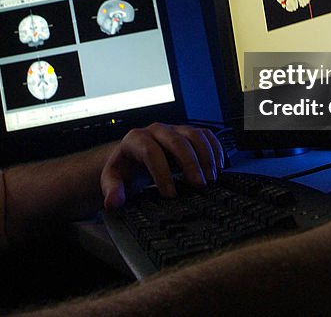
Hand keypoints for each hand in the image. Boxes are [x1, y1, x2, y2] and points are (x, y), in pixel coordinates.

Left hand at [100, 123, 224, 209]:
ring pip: (194, 135)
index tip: (170, 194)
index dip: (162, 173)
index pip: (151, 152)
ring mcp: (174, 130)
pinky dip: (215, 149)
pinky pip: (205, 135)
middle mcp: (156, 131)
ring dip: (205, 156)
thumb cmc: (126, 168)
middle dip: (190, 163)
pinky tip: (218, 167)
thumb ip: (111, 190)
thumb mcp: (113, 179)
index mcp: (135, 139)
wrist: (134, 157)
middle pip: (176, 141)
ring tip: (211, 179)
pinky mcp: (187, 133)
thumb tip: (113, 201)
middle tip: (199, 186)